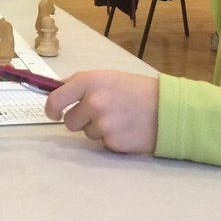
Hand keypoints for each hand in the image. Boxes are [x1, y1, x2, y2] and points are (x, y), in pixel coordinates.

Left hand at [44, 70, 158, 153]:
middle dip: (80, 120)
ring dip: (98, 129)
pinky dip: (111, 139)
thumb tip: (55, 90)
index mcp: (89, 81)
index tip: (53, 113)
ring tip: (119, 118)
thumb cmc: (137, 90)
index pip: (55, 99)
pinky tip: (126, 129)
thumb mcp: (107, 77)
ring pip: (86, 133)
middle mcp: (93, 102)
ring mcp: (103, 124)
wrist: (169, 108)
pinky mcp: (113, 142)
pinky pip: (102, 143)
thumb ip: (81, 84)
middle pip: (69, 121)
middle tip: (100, 113)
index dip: (51, 109)